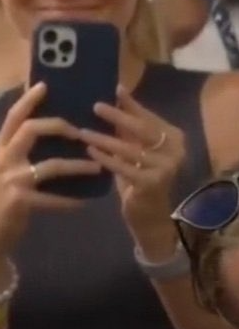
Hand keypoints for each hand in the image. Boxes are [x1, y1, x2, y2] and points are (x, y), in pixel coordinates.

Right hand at [0, 82, 101, 255]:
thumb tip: (51, 138)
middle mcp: (2, 158)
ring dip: (78, 165)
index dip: (28, 101)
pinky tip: (84, 203)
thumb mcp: (5, 171)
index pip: (13, 118)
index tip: (45, 85)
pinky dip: (70, 201)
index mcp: (0, 149)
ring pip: (51, 165)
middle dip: (58, 125)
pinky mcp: (19, 200)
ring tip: (98, 167)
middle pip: (30, 130)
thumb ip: (20, 155)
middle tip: (81, 131)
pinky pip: (53, 199)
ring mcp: (10, 179)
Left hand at [80, 85, 185, 247]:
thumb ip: (131, 125)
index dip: (132, 104)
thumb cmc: (141, 176)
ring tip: (83, 131)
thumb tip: (117, 92)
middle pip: (144, 129)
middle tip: (96, 106)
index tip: (114, 89)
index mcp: (175, 138)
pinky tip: (90, 152)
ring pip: (131, 149)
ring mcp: (167, 168)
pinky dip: (106, 159)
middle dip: (119, 116)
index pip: (150, 117)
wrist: (150, 214)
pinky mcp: (153, 183)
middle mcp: (176, 151)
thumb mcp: (138, 148)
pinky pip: (125, 168)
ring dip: (105, 139)